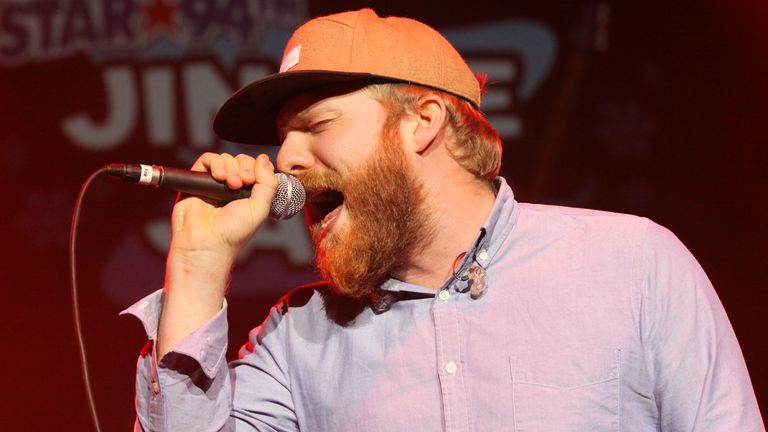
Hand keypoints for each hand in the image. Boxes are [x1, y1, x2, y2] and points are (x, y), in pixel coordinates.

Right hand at [169, 152, 277, 272]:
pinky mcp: (197, 181)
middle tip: (243, 183)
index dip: (258, 168)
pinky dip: (216, 163)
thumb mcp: (260, 208)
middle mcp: (232, 186)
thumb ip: (268, 183)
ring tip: (231, 184)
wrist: (206, 244)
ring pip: (226, 158)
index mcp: (249, 193)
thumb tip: (264, 158)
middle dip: (245, 167)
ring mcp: (214, 183)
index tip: (255, 181)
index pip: (257, 167)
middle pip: (242, 160)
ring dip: (231, 166)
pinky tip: (219, 178)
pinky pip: (207, 159)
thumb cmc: (233, 232)